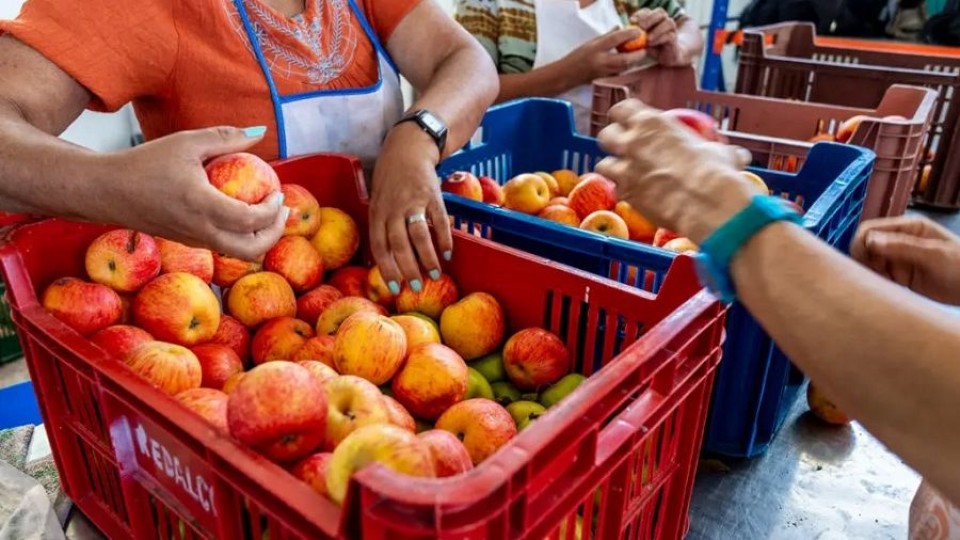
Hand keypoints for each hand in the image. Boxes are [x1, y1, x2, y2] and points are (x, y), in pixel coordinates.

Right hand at [98, 127, 285, 259]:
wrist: (104, 190)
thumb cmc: (143, 163)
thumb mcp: (185, 143)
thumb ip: (224, 137)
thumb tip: (259, 133)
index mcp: (202, 207)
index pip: (250, 220)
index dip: (272, 211)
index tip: (279, 192)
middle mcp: (200, 231)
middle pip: (251, 249)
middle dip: (274, 234)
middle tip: (283, 212)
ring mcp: (192, 241)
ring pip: (237, 253)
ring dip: (259, 238)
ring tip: (268, 216)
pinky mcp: (186, 242)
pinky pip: (222, 246)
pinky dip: (240, 236)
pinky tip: (241, 214)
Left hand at [369, 123, 453, 293]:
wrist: (408, 148)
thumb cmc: (391, 181)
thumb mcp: (378, 202)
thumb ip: (382, 227)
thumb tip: (388, 261)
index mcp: (378, 213)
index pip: (380, 246)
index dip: (387, 269)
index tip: (396, 288)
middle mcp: (393, 209)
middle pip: (398, 244)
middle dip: (408, 268)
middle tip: (417, 286)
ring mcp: (414, 201)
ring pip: (418, 235)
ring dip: (428, 257)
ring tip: (435, 274)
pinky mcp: (432, 195)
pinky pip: (439, 221)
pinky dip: (444, 239)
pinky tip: (448, 253)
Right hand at [558, 28, 650, 86]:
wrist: (567, 74)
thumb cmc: (577, 56)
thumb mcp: (591, 42)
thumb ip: (606, 36)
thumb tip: (620, 28)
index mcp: (596, 48)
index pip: (615, 39)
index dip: (629, 34)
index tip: (638, 31)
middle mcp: (600, 62)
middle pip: (625, 58)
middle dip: (638, 54)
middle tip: (644, 48)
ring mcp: (603, 73)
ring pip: (624, 67)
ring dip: (634, 61)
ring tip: (639, 54)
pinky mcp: (605, 80)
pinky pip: (620, 73)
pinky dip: (627, 67)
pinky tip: (629, 62)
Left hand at [595, 99, 754, 242]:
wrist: (706, 202)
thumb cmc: (717, 171)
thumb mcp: (721, 153)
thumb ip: (721, 151)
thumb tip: (741, 157)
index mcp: (652, 123)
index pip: (622, 109)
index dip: (623, 116)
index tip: (628, 122)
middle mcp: (633, 142)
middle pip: (605, 134)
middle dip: (612, 141)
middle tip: (624, 149)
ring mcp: (625, 168)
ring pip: (603, 163)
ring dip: (613, 168)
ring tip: (626, 174)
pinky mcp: (625, 193)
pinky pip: (615, 189)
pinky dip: (623, 191)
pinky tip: (636, 194)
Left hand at [630, 9, 690, 66]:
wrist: (665, 56)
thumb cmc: (650, 47)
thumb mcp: (639, 40)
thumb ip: (633, 34)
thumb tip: (622, 28)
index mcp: (654, 18)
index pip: (648, 11)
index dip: (640, 14)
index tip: (631, 21)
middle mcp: (664, 20)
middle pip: (660, 12)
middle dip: (649, 19)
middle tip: (641, 27)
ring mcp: (671, 28)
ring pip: (668, 22)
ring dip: (657, 30)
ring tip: (647, 38)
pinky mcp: (674, 38)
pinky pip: (670, 36)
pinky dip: (660, 39)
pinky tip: (651, 43)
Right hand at [850, 216, 959, 304]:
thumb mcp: (934, 255)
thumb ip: (902, 246)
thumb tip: (869, 241)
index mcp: (907, 227)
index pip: (869, 230)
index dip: (862, 245)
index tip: (868, 263)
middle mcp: (898, 240)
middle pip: (865, 245)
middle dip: (864, 260)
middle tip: (876, 276)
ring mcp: (898, 259)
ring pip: (868, 262)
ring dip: (868, 273)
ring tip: (884, 283)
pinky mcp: (900, 276)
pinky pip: (878, 276)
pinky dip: (876, 282)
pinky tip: (886, 289)